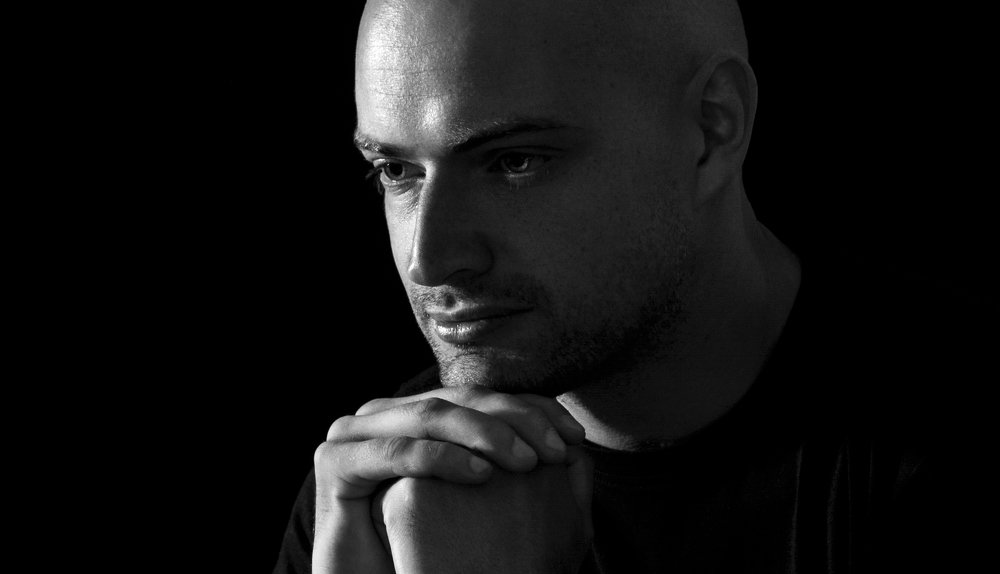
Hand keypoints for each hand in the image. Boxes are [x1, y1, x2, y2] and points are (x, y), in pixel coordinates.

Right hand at [311, 386, 586, 573]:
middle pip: (461, 399)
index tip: (576, 438)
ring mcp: (360, 432)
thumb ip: (526, 473)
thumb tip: (580, 449)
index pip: (485, 397)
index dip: (534, 410)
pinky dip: (441, 458)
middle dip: (516, 420)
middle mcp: (393, 414)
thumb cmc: (442, 558)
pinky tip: (481, 475)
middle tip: (556, 449)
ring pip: (431, 415)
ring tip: (526, 462)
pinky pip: (396, 451)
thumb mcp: (494, 511)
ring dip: (484, 433)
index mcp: (426, 417)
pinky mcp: (336, 460)